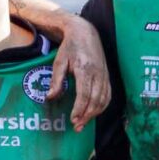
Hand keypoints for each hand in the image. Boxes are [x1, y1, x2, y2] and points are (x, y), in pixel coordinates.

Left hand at [50, 13, 110, 128]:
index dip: (79, 109)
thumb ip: (56, 80)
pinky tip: (94, 113)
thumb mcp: (59, 61)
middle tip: (77, 127)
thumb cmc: (70, 47)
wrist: (85, 32)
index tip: (73, 120)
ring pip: (103, 99)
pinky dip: (102, 106)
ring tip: (83, 123)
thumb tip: (50, 98)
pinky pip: (108, 95)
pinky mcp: (107, 76)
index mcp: (85, 69)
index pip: (84, 94)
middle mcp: (97, 73)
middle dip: (86, 116)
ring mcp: (104, 75)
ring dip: (94, 114)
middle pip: (95, 100)